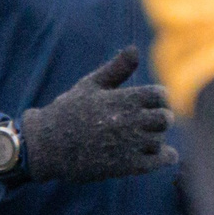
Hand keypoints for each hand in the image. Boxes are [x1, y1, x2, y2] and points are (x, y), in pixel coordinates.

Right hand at [17, 47, 174, 182]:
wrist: (47, 145)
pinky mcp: (125, 166)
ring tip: (145, 138)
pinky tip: (164, 154)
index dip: (159, 99)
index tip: (151, 104)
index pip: (160, 95)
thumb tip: (135, 48)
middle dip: (162, 119)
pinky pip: (159, 161)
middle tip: (153, 122)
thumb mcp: (90, 85)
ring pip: (160, 140)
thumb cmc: (67, 112)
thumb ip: (116, 69)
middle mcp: (128, 121)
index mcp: (121, 99)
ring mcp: (127, 145)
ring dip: (157, 138)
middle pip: (165, 118)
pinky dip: (166, 157)